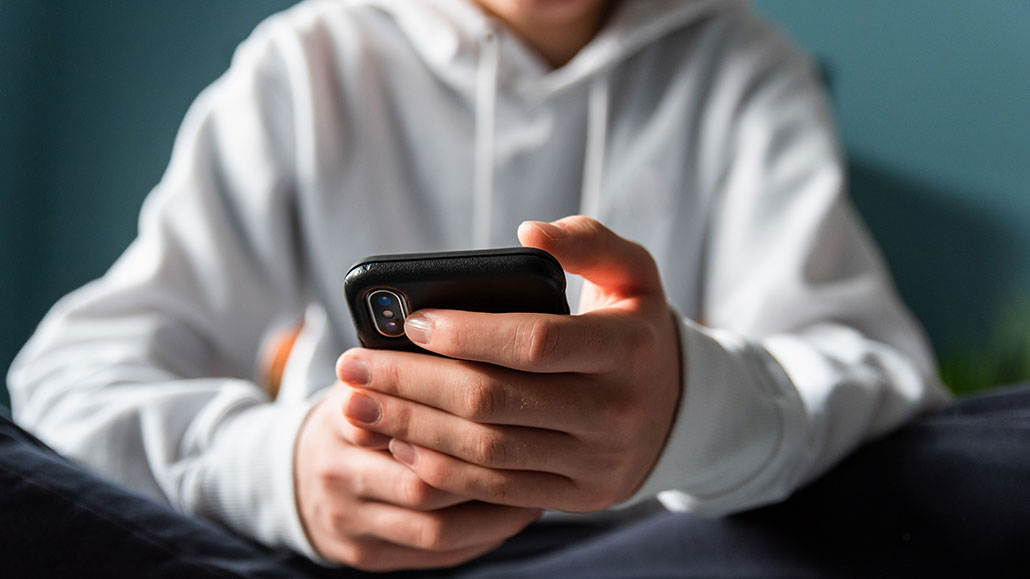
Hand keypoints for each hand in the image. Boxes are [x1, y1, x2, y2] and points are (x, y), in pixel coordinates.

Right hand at [294, 382, 541, 569]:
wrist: (298, 477)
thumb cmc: (357, 417)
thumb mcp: (366, 381)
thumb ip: (406, 369)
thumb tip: (476, 340)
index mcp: (339, 420)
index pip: (402, 421)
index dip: (458, 419)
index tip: (511, 405)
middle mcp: (337, 475)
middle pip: (422, 481)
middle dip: (485, 471)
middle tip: (540, 452)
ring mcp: (351, 522)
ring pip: (435, 527)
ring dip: (494, 511)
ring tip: (539, 487)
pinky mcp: (369, 556)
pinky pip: (437, 554)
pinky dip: (483, 536)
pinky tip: (516, 512)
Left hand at [337, 216, 681, 511]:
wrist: (676, 410)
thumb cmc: (633, 329)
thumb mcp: (632, 274)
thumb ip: (588, 241)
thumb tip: (528, 232)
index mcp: (628, 349)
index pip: (534, 342)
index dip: (467, 334)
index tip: (411, 322)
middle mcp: (616, 411)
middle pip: (495, 400)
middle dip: (413, 382)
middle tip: (353, 365)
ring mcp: (597, 461)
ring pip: (488, 450)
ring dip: (413, 428)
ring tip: (359, 403)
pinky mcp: (578, 496)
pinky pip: (497, 490)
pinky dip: (442, 469)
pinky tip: (400, 442)